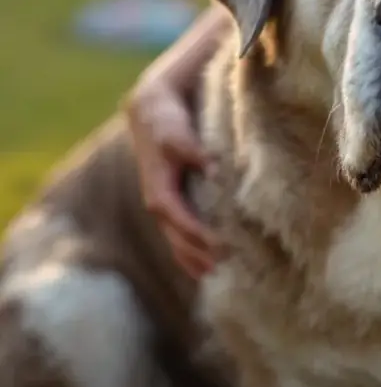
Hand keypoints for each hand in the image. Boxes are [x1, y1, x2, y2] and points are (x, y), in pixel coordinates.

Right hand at [125, 78, 218, 277]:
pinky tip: (205, 265)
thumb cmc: (166, 122)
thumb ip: (192, 149)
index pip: (177, 217)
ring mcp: (164, 204)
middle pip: (176, 236)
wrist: (150, 112)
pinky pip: (179, 234)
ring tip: (216, 274)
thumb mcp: (176, 132)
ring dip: (193, 258)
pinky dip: (190, 251)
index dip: (196, 233)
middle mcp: (159, 201)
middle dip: (197, 253)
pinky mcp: (171, 202)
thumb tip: (213, 167)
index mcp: (158, 188)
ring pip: (176, 240)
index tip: (219, 246)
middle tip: (224, 266)